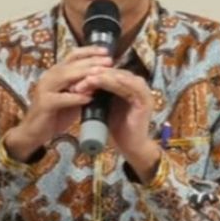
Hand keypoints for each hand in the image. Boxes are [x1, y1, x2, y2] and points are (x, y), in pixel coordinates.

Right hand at [4, 46, 111, 161]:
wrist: (34, 132)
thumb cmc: (56, 113)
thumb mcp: (73, 97)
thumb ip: (85, 87)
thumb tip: (105, 78)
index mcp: (57, 72)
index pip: (73, 55)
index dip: (89, 51)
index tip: (106, 51)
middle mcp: (50, 76)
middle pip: (72, 63)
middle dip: (91, 61)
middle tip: (109, 61)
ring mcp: (45, 89)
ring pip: (66, 76)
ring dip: (85, 74)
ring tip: (101, 74)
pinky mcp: (44, 103)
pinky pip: (61, 98)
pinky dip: (75, 97)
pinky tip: (89, 98)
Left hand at [72, 68, 160, 182]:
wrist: (130, 148)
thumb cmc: (116, 128)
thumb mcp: (103, 107)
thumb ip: (96, 94)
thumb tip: (76, 84)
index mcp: (126, 84)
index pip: (108, 73)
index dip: (92, 73)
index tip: (74, 77)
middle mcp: (136, 84)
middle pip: (114, 72)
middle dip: (96, 74)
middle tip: (79, 77)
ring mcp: (142, 91)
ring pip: (122, 77)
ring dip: (105, 77)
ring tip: (88, 79)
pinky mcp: (146, 100)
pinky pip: (133, 87)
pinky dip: (120, 82)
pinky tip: (107, 80)